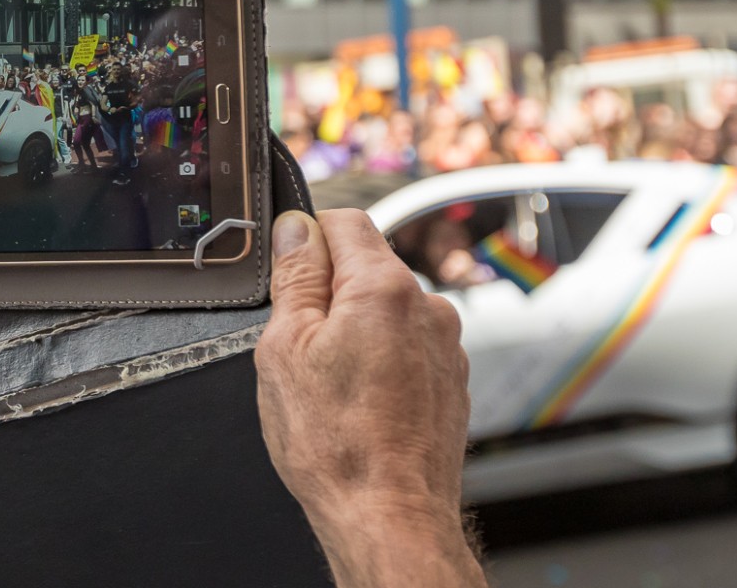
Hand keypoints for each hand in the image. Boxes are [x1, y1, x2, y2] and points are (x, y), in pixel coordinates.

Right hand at [253, 210, 481, 587]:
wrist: (389, 515)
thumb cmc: (336, 444)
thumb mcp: (285, 348)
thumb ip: (295, 278)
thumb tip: (296, 230)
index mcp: (384, 288)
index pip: (343, 221)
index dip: (306, 240)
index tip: (289, 273)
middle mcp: (427, 308)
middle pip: (366, 268)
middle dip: (330, 294)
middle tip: (301, 346)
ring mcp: (445, 346)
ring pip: (386, 312)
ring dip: (357, 330)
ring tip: (332, 386)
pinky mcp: (451, 379)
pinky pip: (407, 348)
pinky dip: (382, 362)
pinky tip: (360, 405)